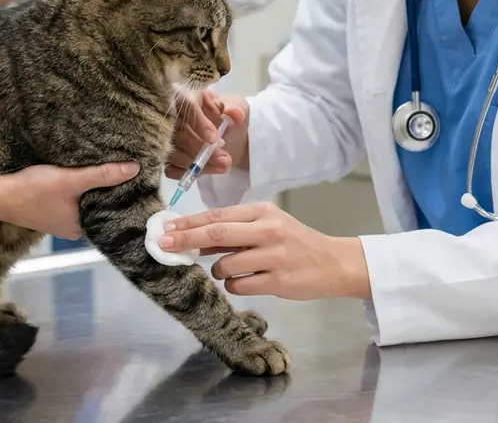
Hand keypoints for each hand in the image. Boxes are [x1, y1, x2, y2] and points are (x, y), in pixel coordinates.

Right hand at [0, 161, 139, 238]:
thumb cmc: (34, 191)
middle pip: (99, 207)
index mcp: (81, 228)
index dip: (125, 197)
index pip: (112, 213)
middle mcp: (72, 228)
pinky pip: (72, 200)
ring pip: (85, 203)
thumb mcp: (72, 180)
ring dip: (94, 188)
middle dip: (111, 191)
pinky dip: (79, 189)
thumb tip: (135, 169)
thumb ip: (103, 175)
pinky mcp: (49, 210)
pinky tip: (85, 174)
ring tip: (111, 169)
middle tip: (129, 171)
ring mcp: (60, 220)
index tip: (139, 182)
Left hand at [158, 202, 371, 300]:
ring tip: (232, 269)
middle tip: (164, 243)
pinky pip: (238, 286)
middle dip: (186, 239)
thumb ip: (236, 230)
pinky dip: (234, 285)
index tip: (166, 227)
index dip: (189, 222)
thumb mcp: (269, 225)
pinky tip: (247, 281)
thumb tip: (195, 237)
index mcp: (263, 212)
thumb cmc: (296, 242)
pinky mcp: (277, 281)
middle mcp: (267, 230)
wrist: (333, 263)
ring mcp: (273, 256)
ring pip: (225, 265)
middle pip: (216, 233)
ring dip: (218, 270)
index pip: (218, 215)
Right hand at [167, 89, 249, 178]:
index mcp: (186, 97)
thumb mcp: (238, 106)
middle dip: (199, 148)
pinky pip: (171, 169)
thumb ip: (236, 108)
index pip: (185, 107)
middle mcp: (170, 116)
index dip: (198, 123)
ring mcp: (166, 139)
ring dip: (197, 164)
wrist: (231, 135)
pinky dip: (188, 172)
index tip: (214, 138)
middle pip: (176, 133)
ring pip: (173, 153)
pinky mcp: (168, 158)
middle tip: (224, 159)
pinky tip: (206, 170)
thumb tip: (233, 113)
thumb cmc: (229, 116)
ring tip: (223, 165)